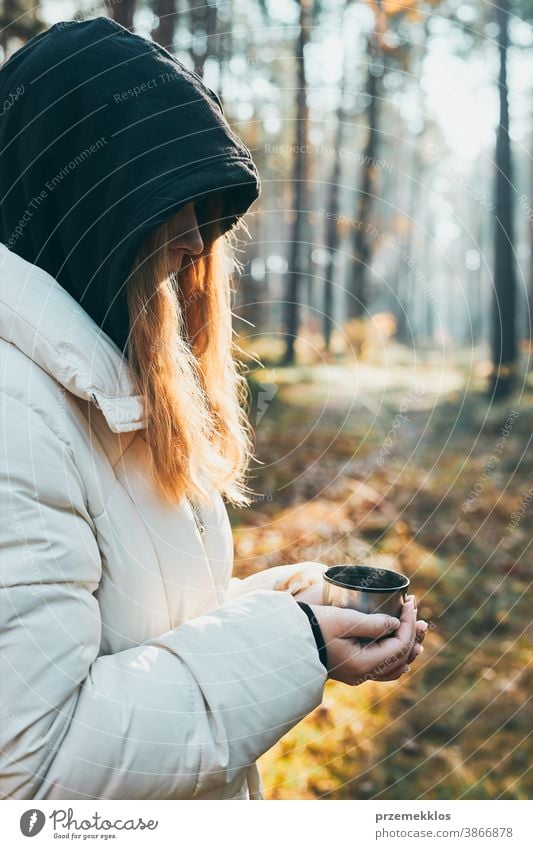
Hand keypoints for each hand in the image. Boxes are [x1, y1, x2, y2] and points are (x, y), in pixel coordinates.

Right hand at [307, 596, 422, 684]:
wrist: (290, 640)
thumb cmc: (314, 627)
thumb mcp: (344, 620)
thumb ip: (373, 623)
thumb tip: (396, 623)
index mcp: (364, 665)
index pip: (400, 645)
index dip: (409, 623)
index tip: (410, 602)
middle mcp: (363, 675)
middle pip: (401, 657)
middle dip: (412, 632)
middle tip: (415, 609)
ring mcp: (358, 674)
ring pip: (394, 666)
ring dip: (407, 644)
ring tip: (414, 626)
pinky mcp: (352, 669)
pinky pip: (382, 667)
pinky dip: (394, 654)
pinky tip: (397, 643)